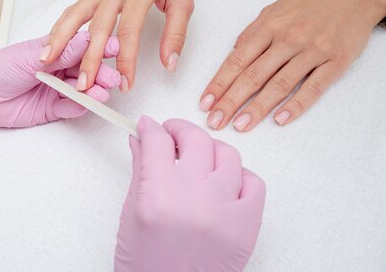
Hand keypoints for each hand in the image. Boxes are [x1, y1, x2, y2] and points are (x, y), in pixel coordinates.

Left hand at [0, 31, 120, 147]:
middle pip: (86, 71)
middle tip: (113, 78)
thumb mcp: (31, 57)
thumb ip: (62, 53)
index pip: (82, 48)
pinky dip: (79, 106)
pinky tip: (87, 104)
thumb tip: (90, 40)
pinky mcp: (50, 110)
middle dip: (100, 74)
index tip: (116, 48)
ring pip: (81, 91)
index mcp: (53, 50)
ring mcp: (55, 90)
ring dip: (93, 92)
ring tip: (102, 94)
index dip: (99, 49)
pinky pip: (69, 108)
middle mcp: (57, 69)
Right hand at [42, 0, 209, 92]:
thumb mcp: (184, 1)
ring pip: (76, 14)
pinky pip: (74, 10)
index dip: (126, 59)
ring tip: (47, 61)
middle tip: (84, 84)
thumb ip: (176, 34)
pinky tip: (50, 43)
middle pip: (98, 26)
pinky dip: (60, 27)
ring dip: (61, 39)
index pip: (130, 30)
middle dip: (89, 58)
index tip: (125, 82)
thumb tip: (169, 64)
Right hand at [114, 116, 265, 271]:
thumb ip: (140, 170)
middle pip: (195, 139)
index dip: (151, 128)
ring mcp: (225, 212)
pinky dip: (239, 177)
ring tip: (198, 161)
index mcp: (158, 197)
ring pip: (227, 155)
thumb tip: (142, 140)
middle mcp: (194, 200)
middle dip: (178, 130)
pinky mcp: (247, 227)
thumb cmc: (145, 265)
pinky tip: (223, 183)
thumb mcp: (131, 215)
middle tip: (170, 136)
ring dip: (209, 151)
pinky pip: (254, 183)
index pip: (157, 142)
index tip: (148, 126)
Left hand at [200, 0, 385, 131]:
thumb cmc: (311, 3)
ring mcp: (313, 51)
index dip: (220, 83)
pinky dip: (296, 105)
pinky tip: (280, 119)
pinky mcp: (336, 62)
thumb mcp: (275, 9)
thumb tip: (233, 55)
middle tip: (215, 122)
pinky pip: (314, 87)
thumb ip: (253, 33)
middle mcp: (289, 39)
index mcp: (270, 26)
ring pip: (280, 84)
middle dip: (231, 101)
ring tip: (241, 125)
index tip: (205, 102)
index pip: (237, 60)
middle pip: (254, 75)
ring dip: (258, 107)